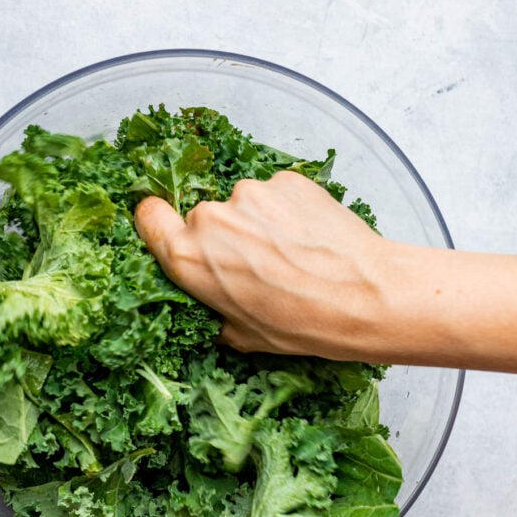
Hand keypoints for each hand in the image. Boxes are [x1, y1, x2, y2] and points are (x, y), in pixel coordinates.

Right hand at [136, 172, 516, 371]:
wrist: (368, 297)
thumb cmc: (304, 324)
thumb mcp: (243, 335)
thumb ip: (211, 309)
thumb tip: (210, 302)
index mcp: (190, 259)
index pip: (148, 217)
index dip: (159, 225)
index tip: (171, 231)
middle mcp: (213, 219)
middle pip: (202, 216)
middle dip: (223, 237)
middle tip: (255, 264)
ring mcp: (251, 194)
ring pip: (242, 204)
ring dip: (258, 223)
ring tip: (290, 254)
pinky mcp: (287, 180)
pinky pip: (275, 194)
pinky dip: (286, 211)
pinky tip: (308, 239)